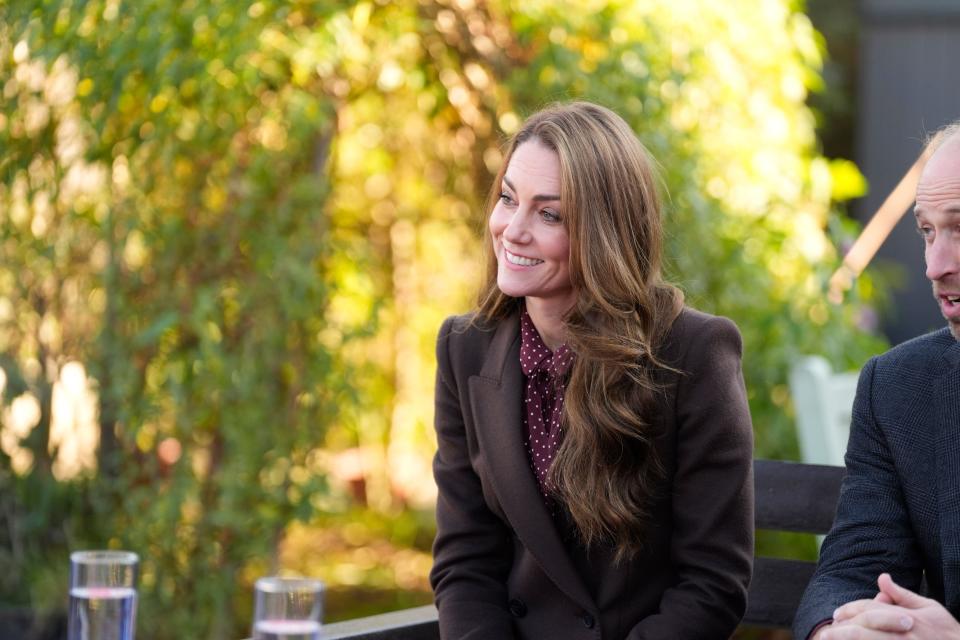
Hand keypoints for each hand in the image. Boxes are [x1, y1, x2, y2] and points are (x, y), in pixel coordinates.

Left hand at [818, 573, 959, 638]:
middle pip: (864, 631)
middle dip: (841, 632)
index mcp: (907, 617)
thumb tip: (882, 577)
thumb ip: (902, 595)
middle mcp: (902, 635)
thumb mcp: (930, 608)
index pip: (870, 610)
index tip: (835, 616)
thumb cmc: (948, 633)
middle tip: (825, 635)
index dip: (850, 611)